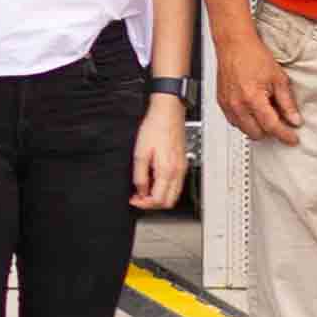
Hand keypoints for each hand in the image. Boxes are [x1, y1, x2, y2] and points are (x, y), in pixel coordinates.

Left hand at [131, 87, 189, 209]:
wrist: (168, 112)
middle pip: (169, 202)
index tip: (134, 200)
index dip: (144, 204)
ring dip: (160, 196)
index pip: (158, 200)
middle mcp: (178, 172)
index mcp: (167, 171)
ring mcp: (182, 168)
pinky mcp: (182, 163)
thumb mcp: (140, 152)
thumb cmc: (155, 127)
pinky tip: (154, 180)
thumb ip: (140, 175)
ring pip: (174, 194)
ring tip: (145, 189)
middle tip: (139, 197)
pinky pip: (176, 184)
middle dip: (153, 203)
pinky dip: (166, 188)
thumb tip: (140, 190)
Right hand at [214, 20, 300, 145]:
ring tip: (265, 113)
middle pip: (257, 133)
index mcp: (252, 98)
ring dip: (257, 128)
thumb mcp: (278, 78)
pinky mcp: (221, 103)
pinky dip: (245, 121)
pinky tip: (253, 110)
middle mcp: (237, 104)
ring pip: (244, 130)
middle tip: (281, 122)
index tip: (292, 139)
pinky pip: (234, 122)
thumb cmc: (253, 55)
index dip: (285, 135)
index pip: (271, 126)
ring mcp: (227, 105)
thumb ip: (287, 102)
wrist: (234, 44)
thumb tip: (294, 119)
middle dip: (271, 131)